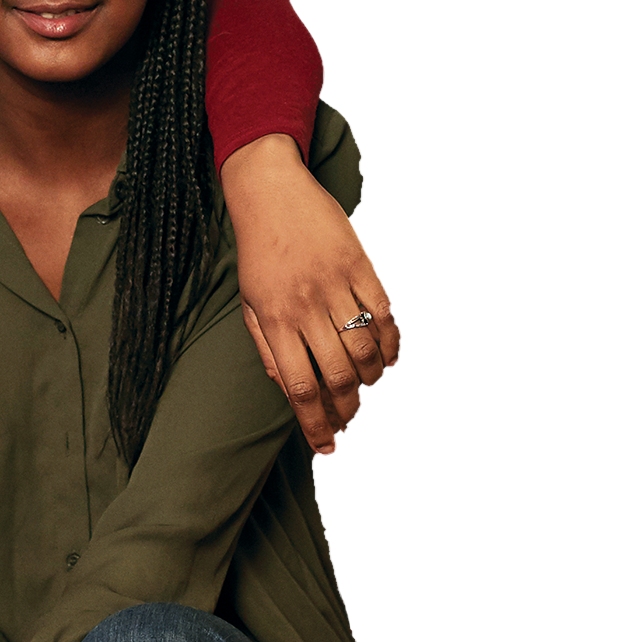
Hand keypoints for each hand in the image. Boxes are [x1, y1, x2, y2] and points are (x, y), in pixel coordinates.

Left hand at [220, 134, 400, 456]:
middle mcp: (305, 307)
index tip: (328, 449)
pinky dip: (391, 345)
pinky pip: (383, 314)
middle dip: (350, 414)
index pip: (299, 387)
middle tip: (356, 432)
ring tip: (372, 401)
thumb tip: (288, 390)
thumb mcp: (249, 302)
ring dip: (373, 384)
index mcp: (275, 320)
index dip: (316, 425)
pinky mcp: (359, 266)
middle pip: (337, 376)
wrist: (270, 192)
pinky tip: (389, 364)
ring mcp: (335, 286)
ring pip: (364, 350)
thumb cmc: (258, 252)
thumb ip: (267, 347)